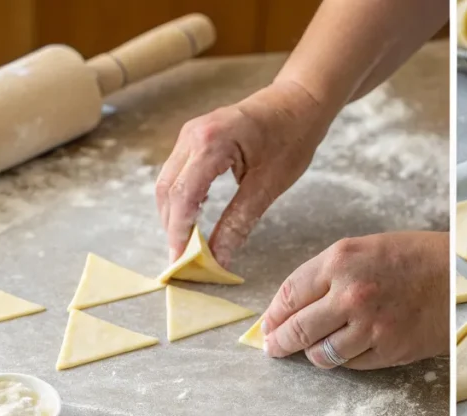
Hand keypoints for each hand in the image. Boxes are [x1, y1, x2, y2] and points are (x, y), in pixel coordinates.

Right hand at [155, 79, 331, 266]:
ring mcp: (189, 134)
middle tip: (182, 260)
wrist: (299, 102)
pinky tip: (194, 219)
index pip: (182, 196)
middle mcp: (192, 135)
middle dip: (171, 227)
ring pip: (168, 182)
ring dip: (173, 215)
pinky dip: (181, 199)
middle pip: (167, 190)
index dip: (178, 233)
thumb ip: (238, 223)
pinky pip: (178, 173)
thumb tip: (218, 257)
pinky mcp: (194, 138)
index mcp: (211, 143)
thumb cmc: (291, 138)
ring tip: (187, 245)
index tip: (180, 262)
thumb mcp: (268, 186)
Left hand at [263, 231, 449, 369]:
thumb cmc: (410, 258)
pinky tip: (349, 348)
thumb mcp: (362, 249)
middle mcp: (350, 294)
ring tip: (313, 351)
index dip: (273, 316)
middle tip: (275, 349)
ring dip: (313, 355)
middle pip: (297, 330)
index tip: (267, 326)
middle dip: (280, 343)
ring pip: (321, 355)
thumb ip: (325, 275)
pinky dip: (344, 359)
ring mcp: (370, 326)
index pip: (289, 296)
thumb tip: (290, 307)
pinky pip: (350, 364)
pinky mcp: (388, 350)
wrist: (456, 276)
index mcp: (339, 261)